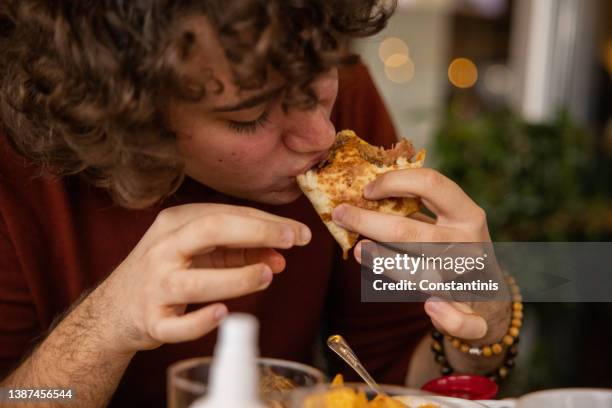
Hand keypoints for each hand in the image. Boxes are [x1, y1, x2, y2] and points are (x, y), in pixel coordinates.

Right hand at [93, 203, 310, 352]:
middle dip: (255, 232)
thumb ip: (239, 252)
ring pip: (196, 281)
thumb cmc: (167, 271)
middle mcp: (162, 250)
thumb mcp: (198, 252)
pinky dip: (201, 321)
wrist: (115, 309)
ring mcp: (154, 287)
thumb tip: (280, 256)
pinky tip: (224, 313)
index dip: (264, 221)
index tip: (298, 232)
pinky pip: (177, 325)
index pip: (224, 214)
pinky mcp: (151, 322)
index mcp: (174, 224)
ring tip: (267, 275)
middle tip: (290, 240)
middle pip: (208, 231)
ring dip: (237, 278)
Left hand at [331, 168, 508, 342]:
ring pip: (421, 273)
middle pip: (410, 232)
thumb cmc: (450, 247)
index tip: (366, 190)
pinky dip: (449, 317)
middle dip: (369, 222)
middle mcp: (471, 243)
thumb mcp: (442, 221)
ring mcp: (472, 278)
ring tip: (357, 250)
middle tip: (341, 215)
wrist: (489, 293)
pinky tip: (431, 307)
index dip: (394, 182)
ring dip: (385, 263)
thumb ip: (411, 211)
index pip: (431, 184)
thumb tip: (361, 198)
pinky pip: (465, 320)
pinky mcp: (474, 312)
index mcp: (468, 214)